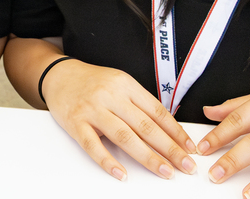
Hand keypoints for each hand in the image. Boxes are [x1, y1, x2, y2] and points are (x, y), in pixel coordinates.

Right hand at [42, 59, 197, 180]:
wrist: (59, 74)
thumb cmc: (93, 82)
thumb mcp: (119, 83)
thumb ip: (139, 103)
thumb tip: (168, 128)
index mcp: (126, 85)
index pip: (157, 111)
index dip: (176, 131)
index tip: (190, 147)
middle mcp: (111, 96)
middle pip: (145, 125)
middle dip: (170, 148)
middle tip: (186, 165)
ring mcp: (93, 109)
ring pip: (124, 136)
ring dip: (148, 157)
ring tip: (165, 171)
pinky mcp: (75, 123)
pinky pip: (93, 145)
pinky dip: (108, 161)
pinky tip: (121, 174)